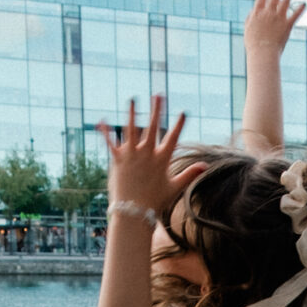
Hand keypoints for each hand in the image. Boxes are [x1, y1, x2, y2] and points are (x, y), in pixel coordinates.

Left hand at [98, 98, 192, 216]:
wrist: (134, 212)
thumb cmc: (156, 201)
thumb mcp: (175, 187)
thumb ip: (189, 174)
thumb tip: (205, 166)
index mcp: (161, 159)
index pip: (172, 137)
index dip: (178, 124)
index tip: (183, 112)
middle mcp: (146, 154)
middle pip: (152, 127)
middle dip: (156, 110)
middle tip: (158, 95)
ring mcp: (131, 155)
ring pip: (131, 129)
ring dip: (131, 113)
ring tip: (133, 99)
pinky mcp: (117, 160)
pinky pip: (110, 142)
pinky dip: (106, 132)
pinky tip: (102, 120)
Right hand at [245, 0, 304, 55]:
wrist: (263, 53)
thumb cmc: (254, 44)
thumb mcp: (248, 29)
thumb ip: (250, 18)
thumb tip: (252, 11)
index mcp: (257, 13)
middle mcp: (268, 13)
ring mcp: (278, 18)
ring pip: (285, 1)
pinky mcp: (287, 25)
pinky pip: (295, 14)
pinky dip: (300, 8)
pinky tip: (304, 3)